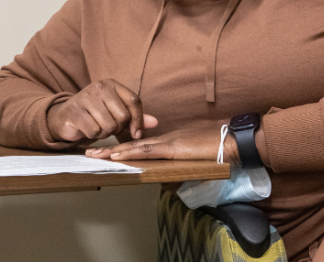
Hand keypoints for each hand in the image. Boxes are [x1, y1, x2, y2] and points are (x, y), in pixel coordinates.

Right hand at [47, 79, 157, 141]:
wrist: (64, 116)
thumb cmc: (93, 114)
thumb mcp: (114, 111)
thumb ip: (134, 116)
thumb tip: (155, 122)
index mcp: (110, 84)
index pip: (134, 101)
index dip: (138, 119)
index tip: (136, 133)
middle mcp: (98, 87)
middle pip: (123, 116)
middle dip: (118, 128)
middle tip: (108, 126)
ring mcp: (85, 97)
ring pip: (109, 125)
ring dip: (105, 133)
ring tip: (97, 127)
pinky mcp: (75, 111)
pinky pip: (95, 131)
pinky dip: (93, 135)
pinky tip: (88, 129)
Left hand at [85, 121, 237, 162]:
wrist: (233, 140)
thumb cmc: (218, 148)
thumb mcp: (195, 160)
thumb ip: (181, 167)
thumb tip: (168, 182)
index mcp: (167, 142)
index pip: (139, 146)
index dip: (121, 148)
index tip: (104, 152)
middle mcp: (163, 141)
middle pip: (131, 145)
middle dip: (109, 150)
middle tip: (89, 153)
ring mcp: (166, 143)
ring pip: (133, 147)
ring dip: (112, 151)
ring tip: (94, 155)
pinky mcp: (172, 148)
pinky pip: (146, 151)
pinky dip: (129, 153)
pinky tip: (115, 156)